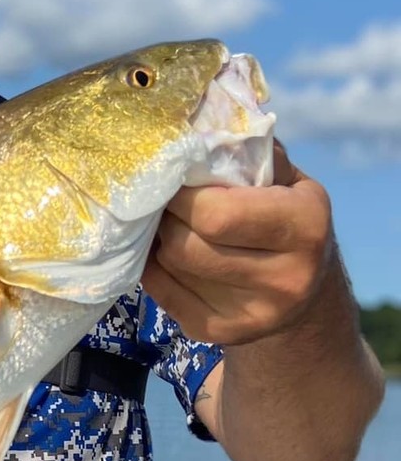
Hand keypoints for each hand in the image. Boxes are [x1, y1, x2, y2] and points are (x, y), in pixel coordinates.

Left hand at [142, 141, 335, 345]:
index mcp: (305, 227)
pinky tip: (168, 251)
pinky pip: (161, 291)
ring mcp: (252, 314)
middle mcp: (285, 277)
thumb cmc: (284, 219)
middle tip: (165, 200)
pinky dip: (154, 266)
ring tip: (170, 223)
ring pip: (170, 265)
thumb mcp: (287, 182)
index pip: (215, 213)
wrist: (302, 294)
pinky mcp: (218, 334)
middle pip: (185, 244)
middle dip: (167, 216)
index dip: (183, 194)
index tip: (175, 178)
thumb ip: (250, 154)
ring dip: (159, 239)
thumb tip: (196, 126)